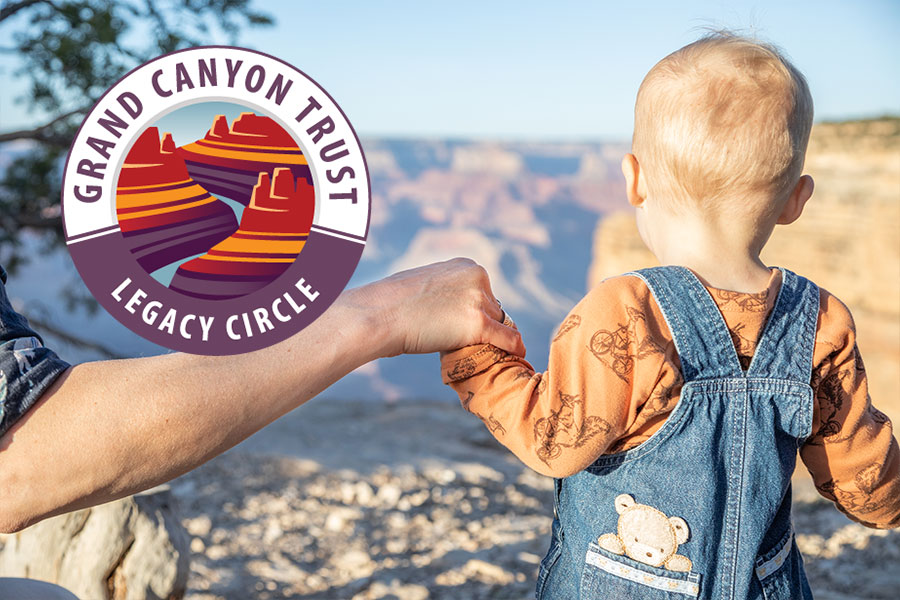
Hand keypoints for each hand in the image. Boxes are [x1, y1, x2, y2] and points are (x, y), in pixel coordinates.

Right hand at [346, 258, 524, 356]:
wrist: (380, 314)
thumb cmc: (393, 303)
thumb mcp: (426, 284)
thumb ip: (447, 291)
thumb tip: (454, 308)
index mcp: (467, 265)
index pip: (484, 292)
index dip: (475, 312)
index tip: (464, 326)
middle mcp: (478, 277)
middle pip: (494, 308)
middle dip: (483, 325)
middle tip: (465, 343)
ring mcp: (478, 300)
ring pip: (498, 324)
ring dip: (490, 338)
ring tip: (476, 352)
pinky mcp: (477, 324)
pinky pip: (507, 338)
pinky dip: (514, 347)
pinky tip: (519, 355)